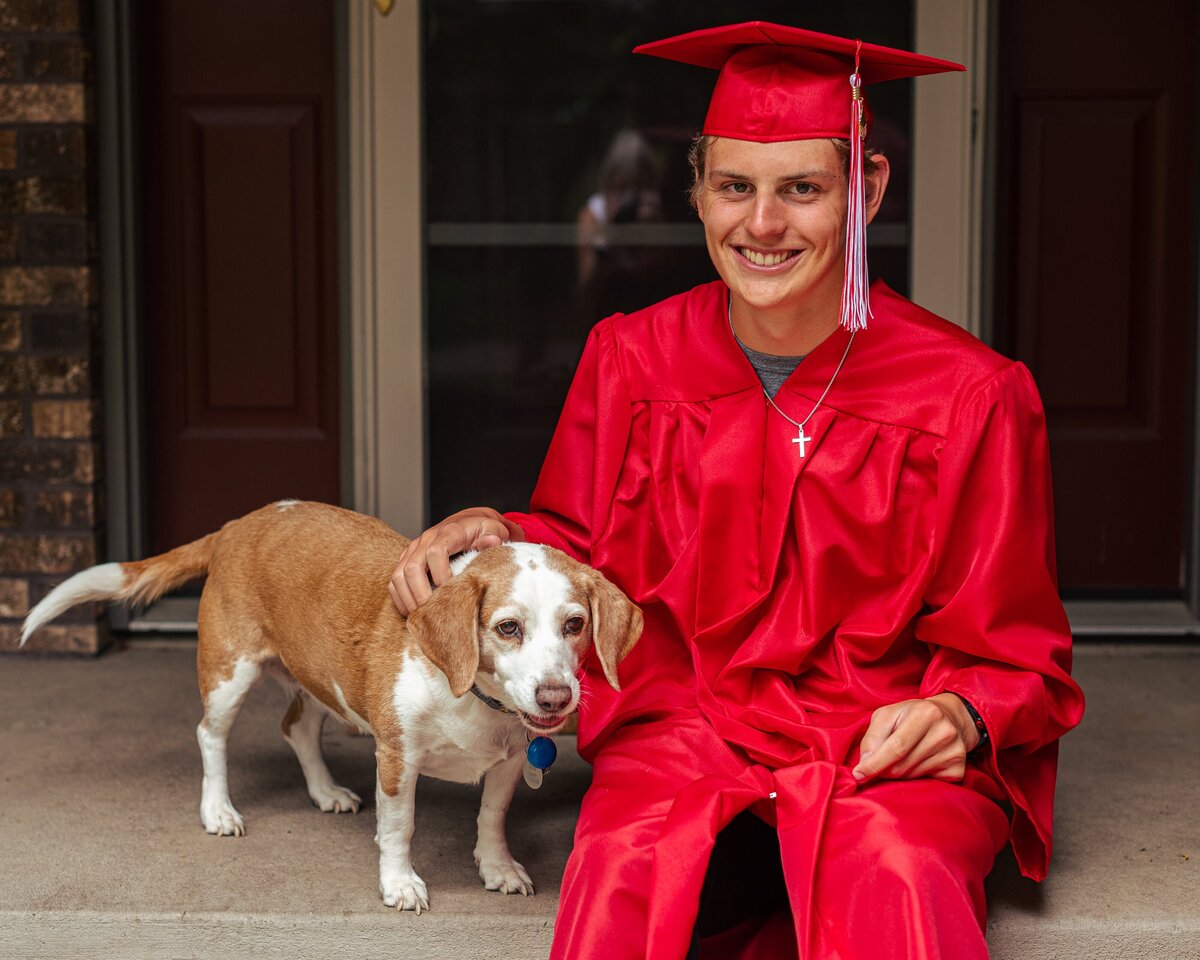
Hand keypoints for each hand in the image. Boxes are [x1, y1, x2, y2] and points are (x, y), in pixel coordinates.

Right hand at [389, 508, 523, 614]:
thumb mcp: (494, 528)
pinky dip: (400, 598)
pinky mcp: (407, 558)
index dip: (441, 574)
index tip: (451, 591)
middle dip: (421, 593)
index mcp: (448, 532)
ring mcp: (414, 549)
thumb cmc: (482, 529)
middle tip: (433, 613)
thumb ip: (493, 535)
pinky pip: (395, 580)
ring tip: (422, 617)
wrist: (470, 522)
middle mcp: (426, 539)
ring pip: (398, 575)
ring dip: (407, 598)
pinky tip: (412, 612)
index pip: (436, 552)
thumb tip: (490, 542)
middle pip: (412, 567)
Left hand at [851, 693, 979, 783]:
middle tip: (877, 766)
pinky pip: (927, 782)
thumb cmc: (912, 715)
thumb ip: (873, 736)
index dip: (875, 764)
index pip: (896, 747)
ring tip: (901, 758)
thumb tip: (865, 763)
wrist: (951, 718)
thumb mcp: (888, 715)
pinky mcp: (958, 769)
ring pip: (912, 776)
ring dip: (898, 773)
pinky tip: (918, 762)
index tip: (858, 775)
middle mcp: (944, 733)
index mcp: (926, 714)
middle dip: (883, 770)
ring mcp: (954, 752)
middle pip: (903, 765)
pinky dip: (915, 777)